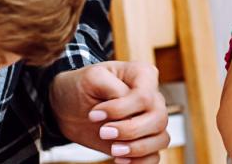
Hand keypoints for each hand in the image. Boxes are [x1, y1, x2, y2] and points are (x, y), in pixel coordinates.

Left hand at [51, 61, 169, 163]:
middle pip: (158, 119)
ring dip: (137, 148)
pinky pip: (154, 156)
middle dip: (130, 130)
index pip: (144, 96)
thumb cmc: (82, 86)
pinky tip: (120, 160)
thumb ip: (111, 86)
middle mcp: (153, 98)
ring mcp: (151, 120)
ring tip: (114, 150)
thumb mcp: (91, 77)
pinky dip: (140, 162)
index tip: (94, 114)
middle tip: (102, 133)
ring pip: (161, 139)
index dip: (120, 109)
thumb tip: (126, 102)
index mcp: (143, 76)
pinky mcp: (144, 141)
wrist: (70, 107)